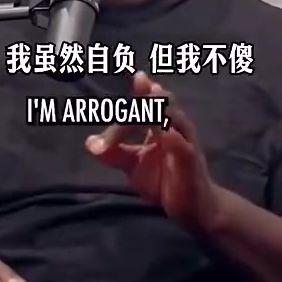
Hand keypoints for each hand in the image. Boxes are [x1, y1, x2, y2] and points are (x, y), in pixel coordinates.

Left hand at [85, 72, 223, 232]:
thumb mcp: (133, 165)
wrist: (192, 209)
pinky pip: (184, 148)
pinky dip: (175, 140)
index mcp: (160, 125)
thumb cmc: (163, 181)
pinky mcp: (191, 163)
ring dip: (163, 109)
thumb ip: (113, 152)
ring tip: (150, 97)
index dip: (142, 88)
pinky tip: (167, 135)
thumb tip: (89, 143)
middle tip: (140, 79)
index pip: (149, 102)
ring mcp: (185, 144)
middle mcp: (175, 128)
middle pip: (165, 102)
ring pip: (177, 119)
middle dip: (151, 92)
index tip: (134, 72)